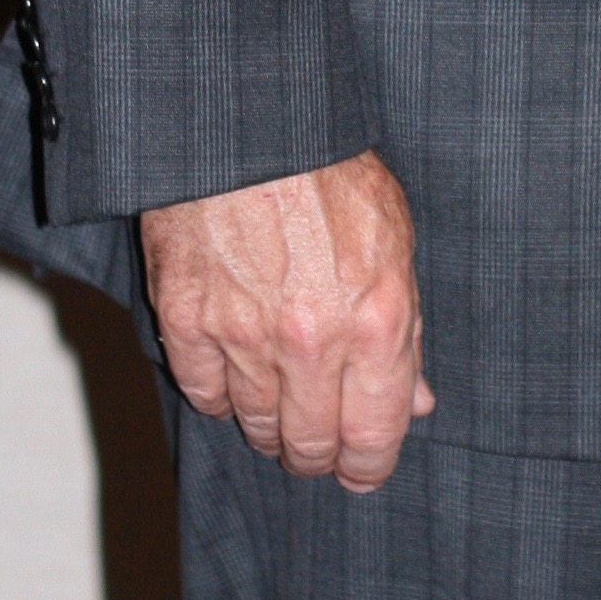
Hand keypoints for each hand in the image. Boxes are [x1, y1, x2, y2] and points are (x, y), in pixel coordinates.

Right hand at [140, 152, 433, 493]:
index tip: (362, 473)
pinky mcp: (186, 322)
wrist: (254, 126)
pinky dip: (221, 395)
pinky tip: (236, 376)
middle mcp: (312, 341)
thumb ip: (406, 331)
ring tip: (280, 410)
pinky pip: (204, 396)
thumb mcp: (396, 242)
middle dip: (318, 454)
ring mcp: (244, 336)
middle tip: (318, 444)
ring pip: (256, 427)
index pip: (374, 436)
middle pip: (310, 446)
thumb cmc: (332, 174)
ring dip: (271, 429)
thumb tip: (414, 402)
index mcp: (377, 321)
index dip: (368, 468)